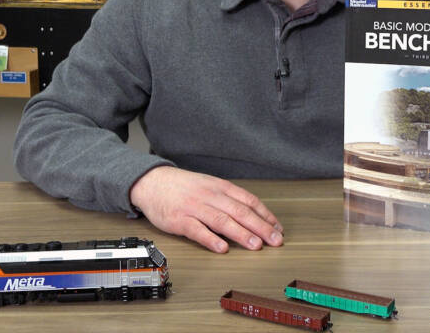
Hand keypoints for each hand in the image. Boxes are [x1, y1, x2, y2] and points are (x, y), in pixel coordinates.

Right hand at [129, 166, 283, 253]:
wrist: (152, 182)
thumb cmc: (184, 186)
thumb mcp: (210, 185)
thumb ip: (229, 199)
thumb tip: (253, 215)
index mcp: (220, 187)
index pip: (249, 200)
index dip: (265, 215)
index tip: (277, 228)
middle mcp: (210, 196)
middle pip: (240, 211)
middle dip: (260, 227)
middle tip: (275, 240)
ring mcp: (195, 207)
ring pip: (222, 221)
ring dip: (241, 234)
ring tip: (255, 245)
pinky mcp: (179, 220)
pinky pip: (197, 230)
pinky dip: (210, 239)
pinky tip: (222, 248)